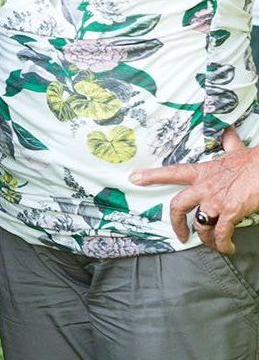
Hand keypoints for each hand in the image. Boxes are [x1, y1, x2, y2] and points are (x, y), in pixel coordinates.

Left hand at [131, 128, 258, 254]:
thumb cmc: (253, 161)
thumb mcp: (235, 150)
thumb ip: (228, 144)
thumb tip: (228, 134)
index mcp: (202, 172)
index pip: (172, 173)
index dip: (152, 176)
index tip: (135, 178)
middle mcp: (204, 188)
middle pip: (179, 206)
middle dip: (177, 223)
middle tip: (180, 236)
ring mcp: (215, 201)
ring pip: (201, 225)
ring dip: (207, 239)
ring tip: (214, 245)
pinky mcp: (229, 212)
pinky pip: (221, 234)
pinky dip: (223, 244)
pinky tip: (228, 248)